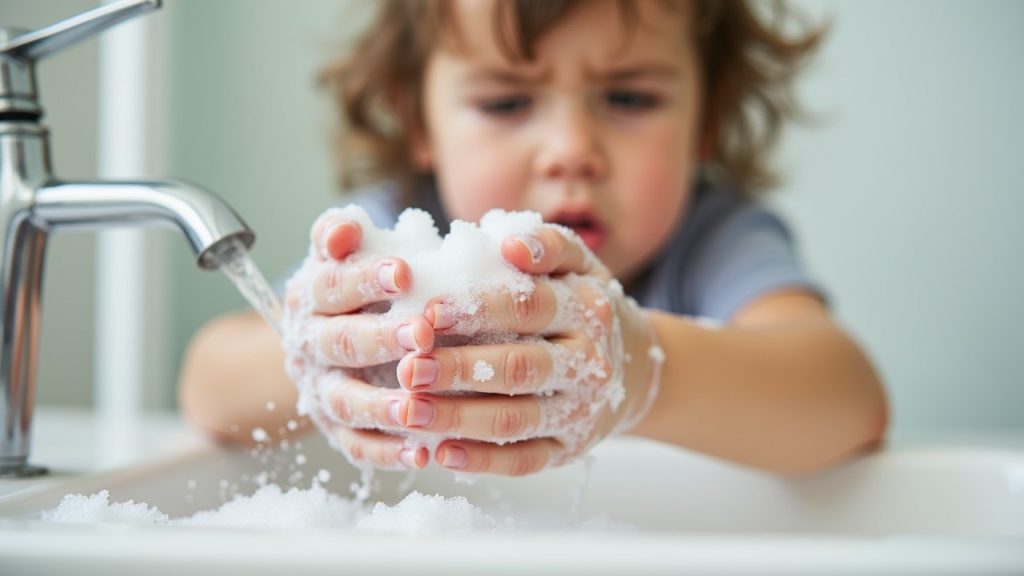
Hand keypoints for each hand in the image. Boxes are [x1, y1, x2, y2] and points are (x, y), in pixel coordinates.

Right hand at [282, 211, 434, 469]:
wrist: (332, 343)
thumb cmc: (358, 291)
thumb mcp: (344, 256)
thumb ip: (340, 237)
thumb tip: (344, 228)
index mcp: (311, 297)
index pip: (332, 286)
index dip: (364, 279)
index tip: (405, 273)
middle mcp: (309, 345)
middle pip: (339, 343)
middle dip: (381, 338)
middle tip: (423, 333)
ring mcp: (321, 390)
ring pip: (345, 400)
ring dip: (381, 404)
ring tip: (417, 405)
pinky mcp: (337, 429)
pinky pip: (357, 446)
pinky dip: (386, 453)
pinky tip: (421, 452)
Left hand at [390, 226, 663, 475]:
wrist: (632, 368)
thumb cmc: (580, 307)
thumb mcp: (578, 266)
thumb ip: (547, 245)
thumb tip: (510, 245)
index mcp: (585, 310)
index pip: (528, 307)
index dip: (477, 309)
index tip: (427, 313)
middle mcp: (588, 362)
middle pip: (519, 367)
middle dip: (459, 369)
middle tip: (408, 370)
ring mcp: (580, 410)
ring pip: (515, 419)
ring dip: (458, 418)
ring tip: (410, 413)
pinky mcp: (569, 447)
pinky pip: (523, 459)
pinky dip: (481, 460)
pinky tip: (441, 453)